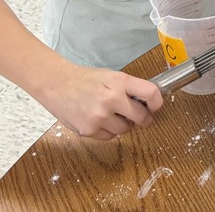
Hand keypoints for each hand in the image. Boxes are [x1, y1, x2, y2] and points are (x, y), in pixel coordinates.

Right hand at [41, 66, 162, 140]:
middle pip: (141, 117)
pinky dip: (108, 131)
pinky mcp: (89, 130)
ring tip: (111, 114)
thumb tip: (147, 103)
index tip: (155, 106)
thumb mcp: (111, 76)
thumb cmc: (86, 79)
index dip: (157, 102)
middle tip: (139, 116)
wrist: (57, 85)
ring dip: (123, 125)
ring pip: (125, 129)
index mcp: (120, 82)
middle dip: (143, 118)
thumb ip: (128, 89)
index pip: (150, 93)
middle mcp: (112, 99)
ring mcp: (100, 116)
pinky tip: (99, 120)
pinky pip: (109, 136)